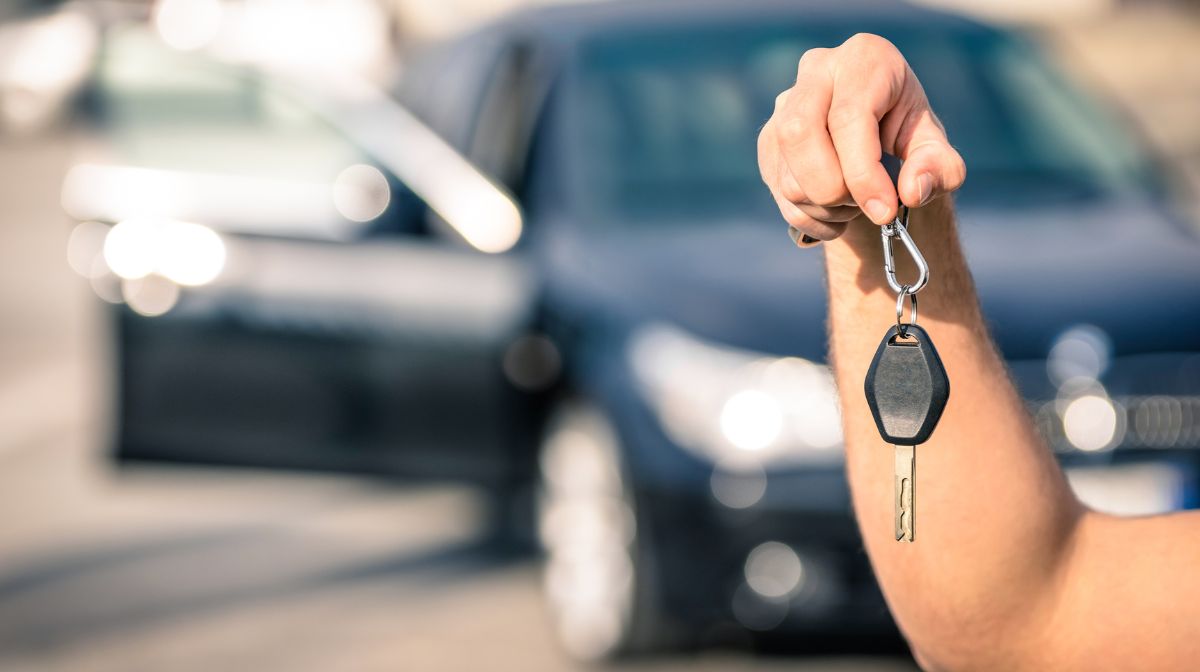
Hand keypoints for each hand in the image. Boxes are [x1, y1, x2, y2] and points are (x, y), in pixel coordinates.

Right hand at [758, 33, 965, 244]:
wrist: (876, 136)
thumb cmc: (907, 135)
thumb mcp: (935, 149)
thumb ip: (939, 168)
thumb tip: (911, 191)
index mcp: (864, 59)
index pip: (848, 117)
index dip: (863, 173)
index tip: (883, 211)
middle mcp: (816, 72)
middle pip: (800, 134)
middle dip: (833, 189)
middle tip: (866, 208)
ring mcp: (784, 106)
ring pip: (787, 173)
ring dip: (826, 208)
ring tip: (856, 204)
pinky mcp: (768, 140)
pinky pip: (780, 193)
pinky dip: (812, 218)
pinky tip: (837, 211)